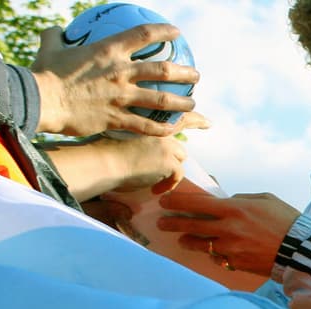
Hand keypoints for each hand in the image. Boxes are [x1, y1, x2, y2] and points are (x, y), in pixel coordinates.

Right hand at [31, 23, 201, 137]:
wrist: (41, 100)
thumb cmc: (44, 73)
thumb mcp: (51, 48)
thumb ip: (57, 38)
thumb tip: (55, 31)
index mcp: (107, 51)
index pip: (143, 35)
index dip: (163, 31)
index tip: (176, 32)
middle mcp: (120, 73)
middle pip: (163, 70)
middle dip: (185, 72)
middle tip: (196, 75)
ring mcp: (120, 97)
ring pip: (161, 100)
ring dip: (182, 102)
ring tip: (193, 104)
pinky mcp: (116, 119)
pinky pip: (146, 126)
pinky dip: (162, 128)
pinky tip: (173, 129)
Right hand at [48, 120, 201, 200]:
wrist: (102, 161)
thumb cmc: (106, 152)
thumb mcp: (126, 137)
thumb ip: (143, 140)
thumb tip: (154, 155)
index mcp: (150, 120)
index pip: (178, 117)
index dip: (195, 119)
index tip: (208, 122)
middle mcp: (161, 128)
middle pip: (179, 146)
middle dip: (174, 158)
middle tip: (167, 170)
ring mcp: (166, 144)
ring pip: (179, 160)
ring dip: (170, 172)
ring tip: (154, 181)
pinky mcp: (168, 162)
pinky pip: (178, 175)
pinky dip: (168, 185)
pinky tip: (155, 190)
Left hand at [156, 191, 300, 276]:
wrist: (301, 251)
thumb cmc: (287, 221)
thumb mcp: (265, 199)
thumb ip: (242, 199)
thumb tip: (227, 202)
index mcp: (234, 209)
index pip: (196, 204)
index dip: (176, 203)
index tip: (165, 202)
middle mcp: (227, 229)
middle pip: (191, 225)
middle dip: (172, 223)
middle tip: (161, 223)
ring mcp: (230, 249)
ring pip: (201, 244)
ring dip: (188, 241)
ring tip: (183, 240)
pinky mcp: (236, 264)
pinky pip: (219, 258)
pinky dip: (216, 255)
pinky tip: (215, 252)